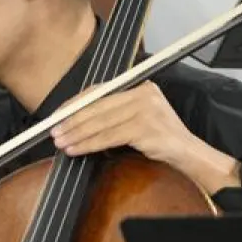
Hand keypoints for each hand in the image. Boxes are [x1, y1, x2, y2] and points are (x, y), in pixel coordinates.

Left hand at [50, 82, 240, 192]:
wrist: (188, 154)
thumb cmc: (159, 139)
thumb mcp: (136, 119)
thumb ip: (112, 113)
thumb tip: (75, 118)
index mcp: (140, 87)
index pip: (100, 92)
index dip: (75, 104)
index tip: (58, 115)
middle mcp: (144, 93)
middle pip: (98, 106)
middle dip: (72, 120)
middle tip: (53, 131)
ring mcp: (146, 109)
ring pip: (100, 122)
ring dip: (76, 134)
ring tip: (61, 142)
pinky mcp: (145, 127)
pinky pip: (108, 136)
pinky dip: (89, 144)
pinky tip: (76, 149)